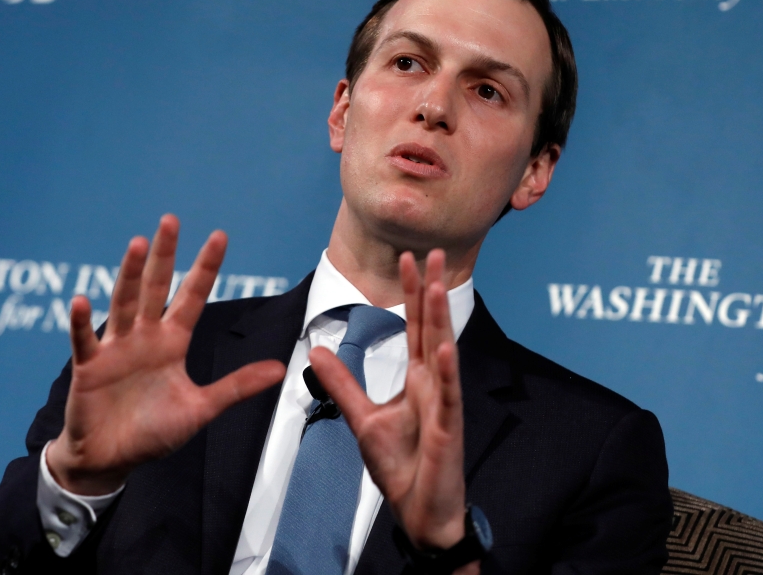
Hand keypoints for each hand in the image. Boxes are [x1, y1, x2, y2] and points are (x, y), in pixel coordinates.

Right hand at [47, 215, 285, 494]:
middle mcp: (144, 337)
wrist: (112, 459)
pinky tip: (81, 301)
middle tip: (171, 220)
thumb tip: (280, 368)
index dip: (205, 268)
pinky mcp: (89, 367)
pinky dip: (83, 321)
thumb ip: (237, 386)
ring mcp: (115, 348)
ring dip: (129, 274)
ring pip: (124, 303)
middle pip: (156, 287)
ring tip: (137, 243)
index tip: (220, 236)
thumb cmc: (153, 432)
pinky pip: (85, 340)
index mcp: (172, 343)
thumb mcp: (201, 407)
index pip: (192, 297)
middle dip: (165, 255)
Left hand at [309, 250, 466, 549]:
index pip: (415, 326)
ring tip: (437, 285)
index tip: (408, 258)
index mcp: (417, 380)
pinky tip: (443, 349)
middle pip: (432, 328)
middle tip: (435, 251)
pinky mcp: (447, 429)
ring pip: (443, 353)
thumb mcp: (363, 418)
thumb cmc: (401, 465)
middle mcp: (433, 384)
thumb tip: (315, 352)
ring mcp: (443, 405)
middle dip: (431, 291)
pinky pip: (447, 397)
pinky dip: (445, 373)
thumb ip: (343, 384)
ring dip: (440, 319)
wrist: (418, 510)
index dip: (412, 293)